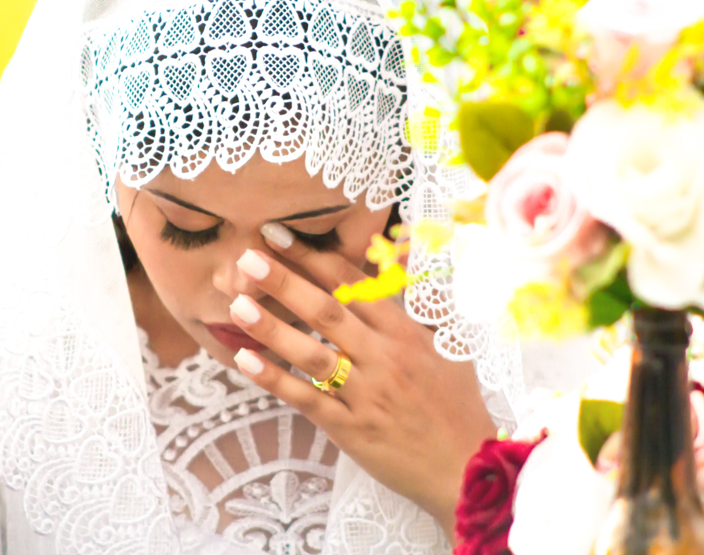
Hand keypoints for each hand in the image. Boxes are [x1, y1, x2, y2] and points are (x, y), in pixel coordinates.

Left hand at [228, 225, 497, 532]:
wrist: (466, 468)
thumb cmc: (456, 405)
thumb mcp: (448, 348)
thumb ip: (420, 306)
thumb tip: (401, 262)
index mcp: (405, 332)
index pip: (352, 285)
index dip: (313, 257)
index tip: (279, 236)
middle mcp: (384, 357)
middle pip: (327, 312)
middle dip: (285, 282)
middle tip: (248, 258)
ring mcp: (366, 393)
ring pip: (313, 354)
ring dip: (272, 328)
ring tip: (237, 305)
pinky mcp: (351, 428)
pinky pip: (307, 399)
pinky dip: (274, 380)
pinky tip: (245, 360)